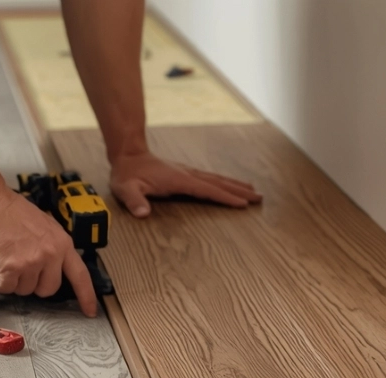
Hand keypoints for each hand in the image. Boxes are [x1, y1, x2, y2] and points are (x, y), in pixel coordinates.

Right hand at [0, 189, 97, 316]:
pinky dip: (0, 283)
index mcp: (62, 243)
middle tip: (23, 270)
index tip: (89, 311)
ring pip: (26, 290)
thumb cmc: (10, 211)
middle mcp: (50, 254)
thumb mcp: (43, 226)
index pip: (80, 275)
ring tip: (7, 261)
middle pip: (49, 289)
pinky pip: (8, 288)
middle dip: (35, 285)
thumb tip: (52, 266)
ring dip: (15, 281)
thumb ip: (51, 247)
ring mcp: (32, 262)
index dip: (86, 296)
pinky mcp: (12, 268)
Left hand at [109, 151, 261, 217]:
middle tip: (260, 197)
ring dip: (235, 185)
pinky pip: (210, 179)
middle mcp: (188, 174)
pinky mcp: (186, 173)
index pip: (207, 190)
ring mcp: (188, 173)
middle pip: (219, 183)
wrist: (128, 155)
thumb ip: (135, 201)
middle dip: (239, 191)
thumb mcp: (126, 189)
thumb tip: (143, 213)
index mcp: (179, 180)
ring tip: (253, 191)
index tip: (242, 204)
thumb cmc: (127, 175)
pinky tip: (230, 186)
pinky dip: (224, 183)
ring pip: (217, 179)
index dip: (225, 197)